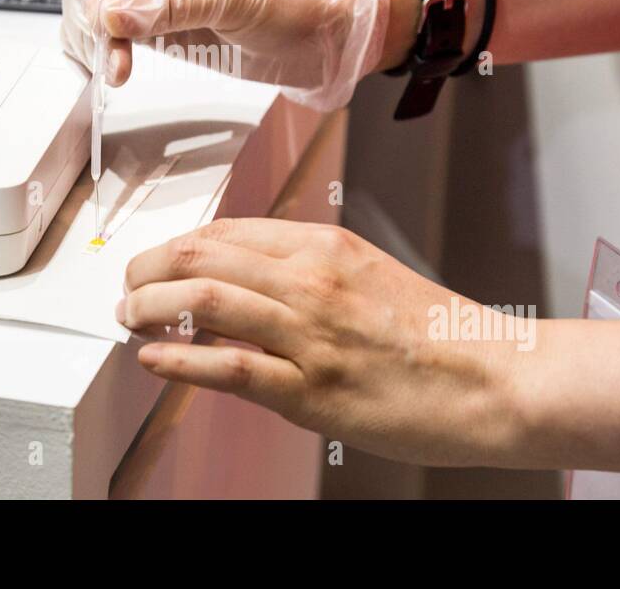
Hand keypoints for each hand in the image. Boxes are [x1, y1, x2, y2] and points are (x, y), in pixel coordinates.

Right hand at [60, 0, 388, 111]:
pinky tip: (117, 71)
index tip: (95, 19)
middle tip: (103, 54)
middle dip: (90, 15)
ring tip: (114, 70)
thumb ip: (169, 3)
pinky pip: (117, 33)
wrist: (326, 32)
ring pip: (100, 8)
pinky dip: (108, 52)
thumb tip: (110, 17)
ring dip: (96, 39)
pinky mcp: (162, 22)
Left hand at [117, 218, 525, 465]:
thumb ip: (307, 272)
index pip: (226, 230)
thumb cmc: (436, 333)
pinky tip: (155, 357)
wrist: (493, 379)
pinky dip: (179, 359)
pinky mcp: (311, 388)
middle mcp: (311, 279)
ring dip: (150, 307)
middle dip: (147, 269)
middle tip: (126, 287)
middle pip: (202, 254)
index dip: (176, 244)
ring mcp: (309, 332)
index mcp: (325, 246)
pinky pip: (227, 366)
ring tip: (129, 317)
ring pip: (203, 298)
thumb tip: (243, 281)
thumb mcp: (368, 275)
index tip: (154, 260)